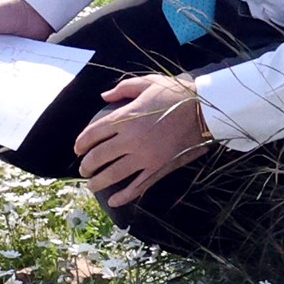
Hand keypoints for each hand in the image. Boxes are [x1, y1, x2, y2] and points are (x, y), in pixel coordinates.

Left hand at [75, 73, 212, 206]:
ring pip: (113, 174)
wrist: (205, 110)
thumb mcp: (148, 82)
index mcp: (125, 117)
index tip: (77, 149)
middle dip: (87, 165)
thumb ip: (123, 89)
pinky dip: (124, 195)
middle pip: (99, 156)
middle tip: (83, 169)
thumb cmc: (176, 94)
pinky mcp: (159, 168)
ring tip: (92, 185)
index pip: (93, 133)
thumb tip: (104, 97)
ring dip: (98, 182)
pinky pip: (138, 186)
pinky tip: (114, 200)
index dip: (81, 143)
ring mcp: (145, 156)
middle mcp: (131, 139)